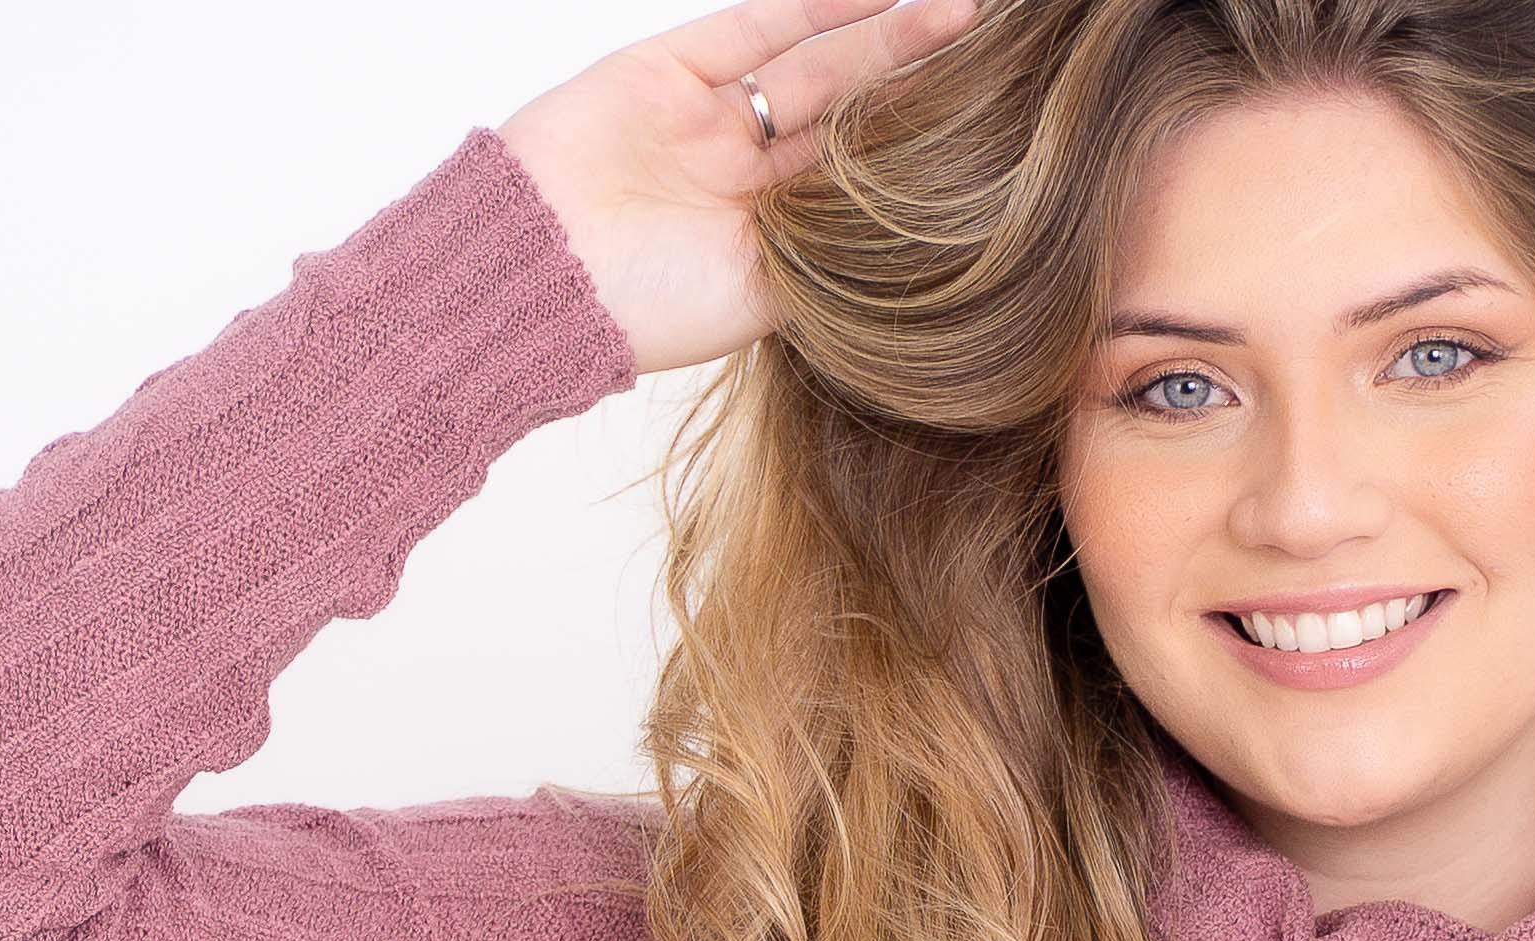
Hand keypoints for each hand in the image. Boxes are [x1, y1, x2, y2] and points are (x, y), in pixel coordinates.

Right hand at [497, 0, 979, 376]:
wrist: (529, 279)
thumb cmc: (637, 315)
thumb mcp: (759, 309)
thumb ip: (831, 276)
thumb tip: (928, 274)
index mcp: (773, 243)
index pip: (867, 195)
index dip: (928, 166)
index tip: (1006, 148)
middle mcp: (748, 177)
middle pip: (853, 120)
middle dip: (922, 90)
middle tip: (1004, 57)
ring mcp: (711, 119)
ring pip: (819, 67)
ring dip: (891, 36)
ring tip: (964, 13)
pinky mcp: (671, 68)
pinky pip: (758, 27)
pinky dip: (820, 4)